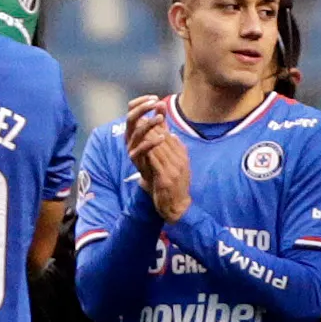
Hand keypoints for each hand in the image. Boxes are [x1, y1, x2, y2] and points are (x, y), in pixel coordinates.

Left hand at [124, 98, 192, 220]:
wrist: (178, 207)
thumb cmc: (176, 185)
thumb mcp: (177, 164)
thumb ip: (174, 149)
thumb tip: (170, 133)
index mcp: (182, 155)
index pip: (169, 135)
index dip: (160, 124)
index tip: (149, 115)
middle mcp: (179, 160)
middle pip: (165, 139)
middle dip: (152, 127)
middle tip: (140, 117)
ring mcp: (173, 169)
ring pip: (159, 148)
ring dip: (148, 136)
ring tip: (138, 127)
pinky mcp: (166, 179)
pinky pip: (155, 161)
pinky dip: (147, 152)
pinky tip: (139, 145)